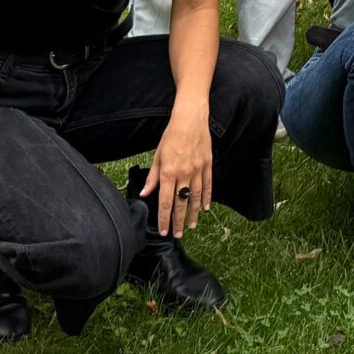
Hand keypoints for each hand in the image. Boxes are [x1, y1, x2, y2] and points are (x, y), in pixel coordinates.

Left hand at [143, 110, 213, 236]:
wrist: (191, 118)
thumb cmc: (171, 135)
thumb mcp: (157, 154)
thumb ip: (153, 176)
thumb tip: (145, 193)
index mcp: (168, 172)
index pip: (165, 201)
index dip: (164, 218)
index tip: (164, 231)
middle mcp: (183, 174)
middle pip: (181, 203)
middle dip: (179, 221)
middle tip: (178, 234)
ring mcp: (197, 170)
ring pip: (195, 197)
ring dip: (193, 213)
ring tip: (191, 225)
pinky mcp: (207, 164)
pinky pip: (208, 185)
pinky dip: (206, 198)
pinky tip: (204, 208)